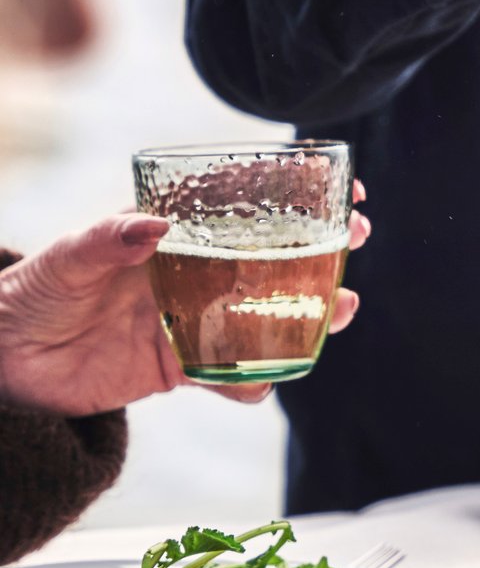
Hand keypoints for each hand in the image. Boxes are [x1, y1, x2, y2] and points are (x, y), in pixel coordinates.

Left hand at [0, 182, 369, 416]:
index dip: (297, 190)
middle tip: (355, 237)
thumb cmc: (29, 293)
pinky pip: (229, 374)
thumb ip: (107, 239)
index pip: (245, 200)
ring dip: (309, 311)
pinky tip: (267, 383)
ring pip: (266, 312)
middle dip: (323, 244)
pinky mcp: (181, 367)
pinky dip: (252, 382)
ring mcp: (193, 317)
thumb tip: (155, 224)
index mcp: (175, 230)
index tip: (338, 183)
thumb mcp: (63, 258)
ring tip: (342, 309)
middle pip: (273, 253)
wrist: (1, 364)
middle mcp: (194, 270)